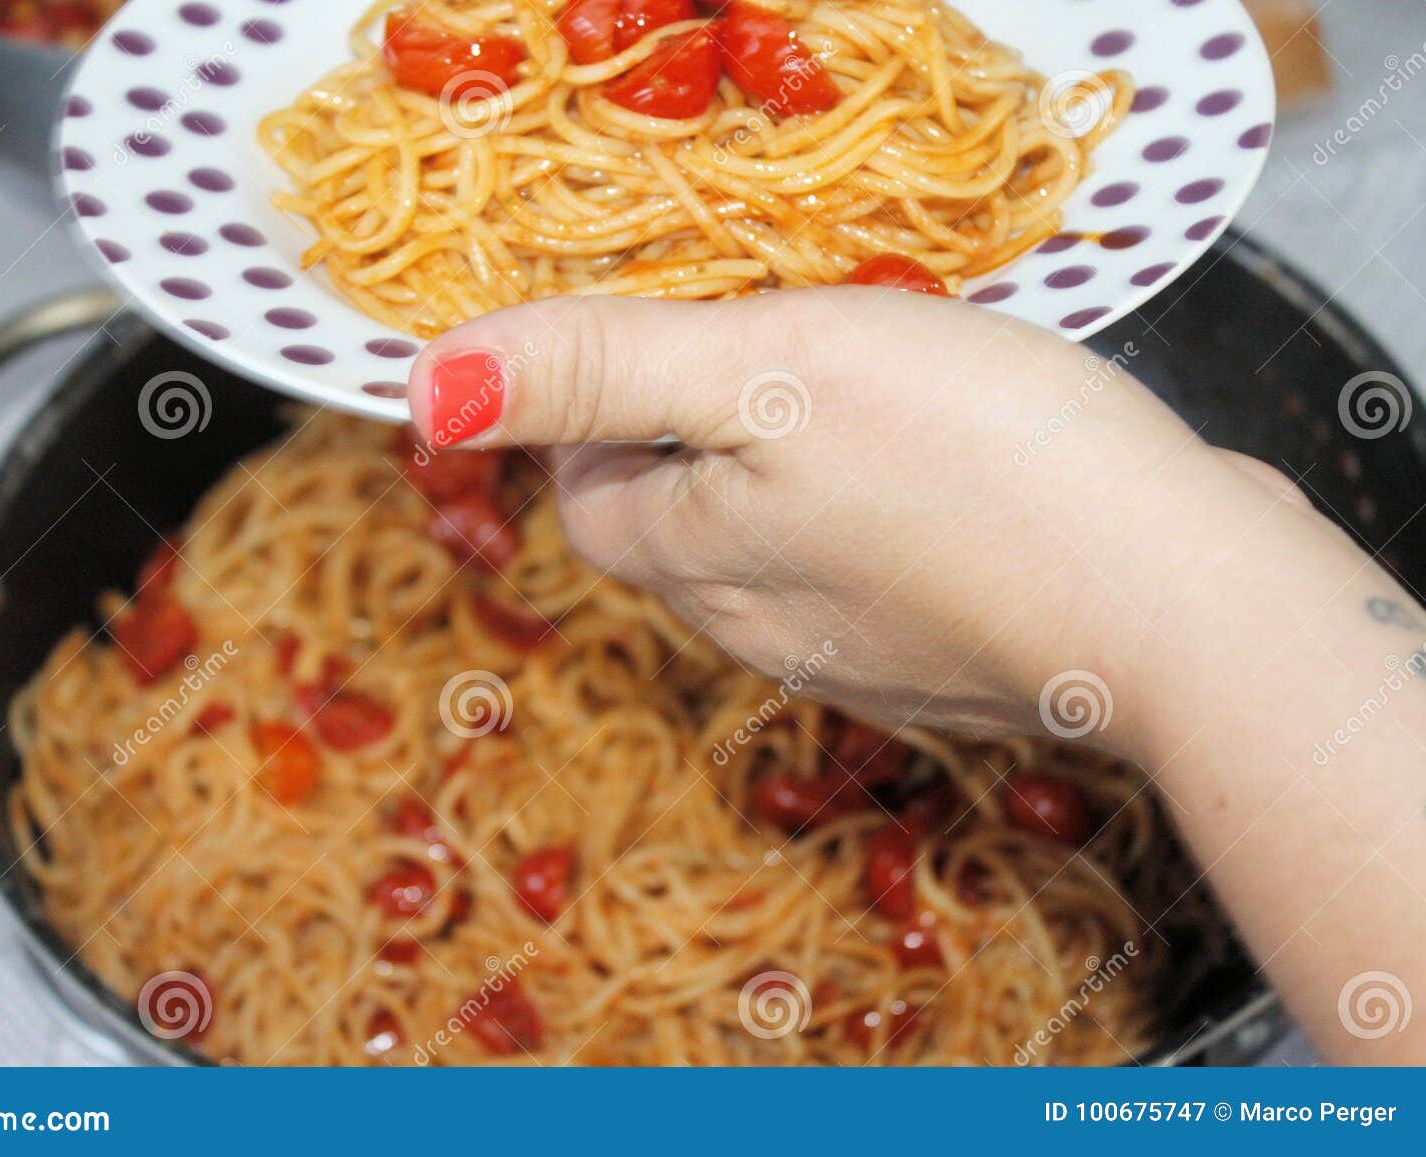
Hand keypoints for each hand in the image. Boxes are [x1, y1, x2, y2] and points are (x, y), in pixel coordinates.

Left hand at [405, 291, 1286, 745]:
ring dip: (788, 475)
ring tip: (861, 396)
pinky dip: (880, 517)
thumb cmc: (981, 469)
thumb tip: (431, 386)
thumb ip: (603, 371)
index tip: (642, 345)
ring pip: (778, 554)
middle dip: (688, 442)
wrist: (1188, 612)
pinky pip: (877, 578)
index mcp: (700, 566)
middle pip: (675, 531)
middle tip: (759, 353)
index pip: (586, 500)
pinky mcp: (957, 662)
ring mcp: (865, 660)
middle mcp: (764, 633)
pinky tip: (949, 472)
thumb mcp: (767, 371)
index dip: (588, 421)